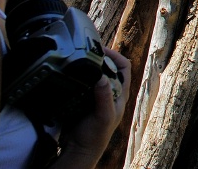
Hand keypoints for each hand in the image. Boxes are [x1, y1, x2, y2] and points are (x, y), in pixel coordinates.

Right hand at [57, 46, 130, 164]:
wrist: (80, 149)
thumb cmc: (96, 136)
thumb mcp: (103, 116)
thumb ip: (104, 98)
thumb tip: (103, 78)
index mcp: (121, 93)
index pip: (124, 66)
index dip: (116, 55)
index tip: (102, 49)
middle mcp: (112, 91)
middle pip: (110, 66)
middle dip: (101, 57)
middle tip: (88, 50)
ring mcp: (99, 94)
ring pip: (97, 73)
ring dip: (90, 65)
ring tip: (80, 57)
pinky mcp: (86, 98)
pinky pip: (85, 81)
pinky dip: (81, 75)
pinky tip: (73, 72)